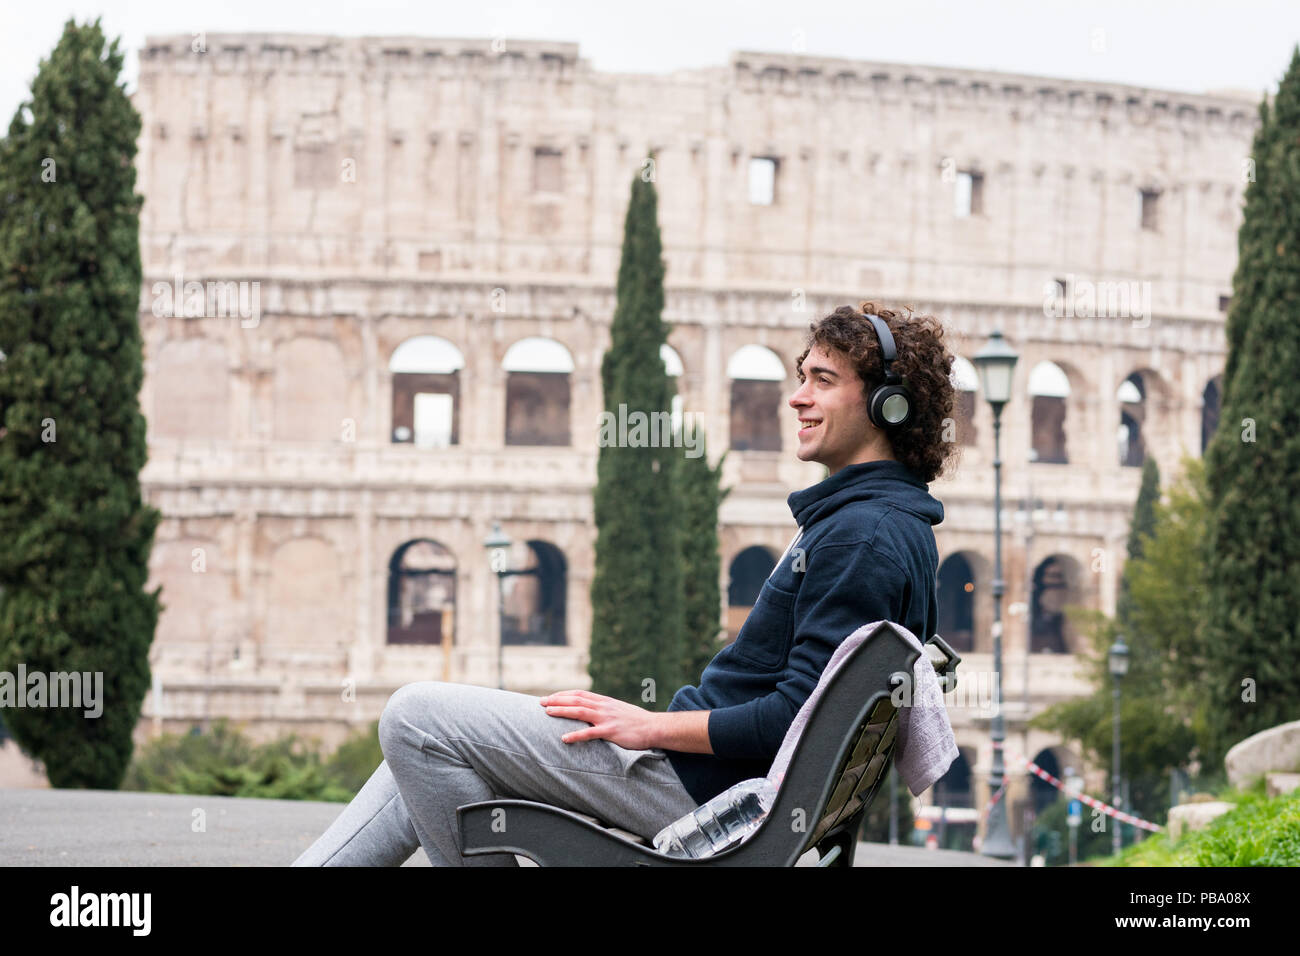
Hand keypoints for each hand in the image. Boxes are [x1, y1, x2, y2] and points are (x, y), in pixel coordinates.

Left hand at [539, 690, 656, 749]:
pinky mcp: (611, 731)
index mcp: (605, 701)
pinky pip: (590, 733)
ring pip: (580, 711)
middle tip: (541, 702)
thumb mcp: (619, 710)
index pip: (580, 694)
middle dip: (557, 700)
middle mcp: (603, 707)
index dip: (564, 694)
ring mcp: (607, 718)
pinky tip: (564, 738)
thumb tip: (592, 712)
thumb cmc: (637, 722)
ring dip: (562, 711)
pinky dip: (576, 735)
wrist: (654, 727)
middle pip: (576, 700)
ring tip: (547, 712)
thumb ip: (605, 710)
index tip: (551, 696)